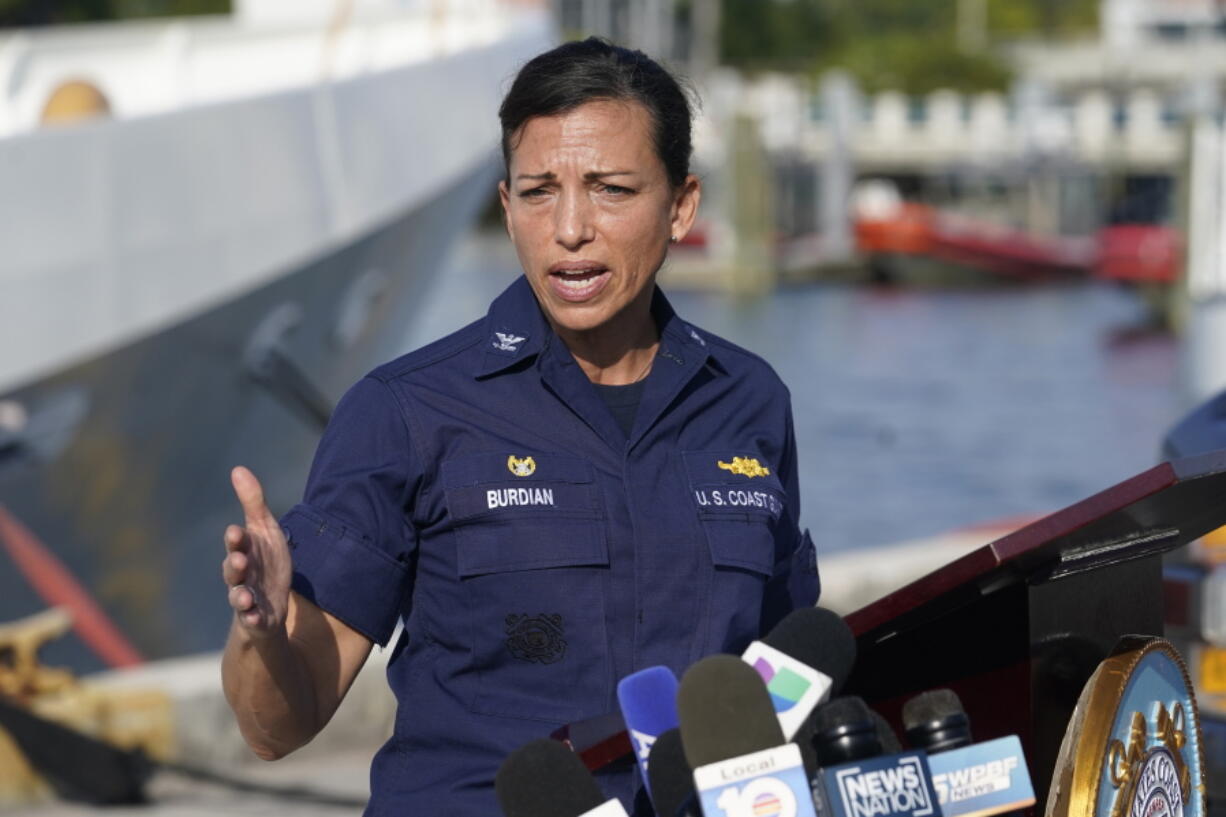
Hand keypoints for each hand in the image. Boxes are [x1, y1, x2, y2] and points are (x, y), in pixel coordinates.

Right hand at [223, 466, 291, 639]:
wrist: (271, 602)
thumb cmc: (266, 562)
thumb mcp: (265, 531)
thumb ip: (252, 502)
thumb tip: (238, 469)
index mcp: (244, 552)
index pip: (237, 544)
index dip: (236, 539)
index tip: (236, 532)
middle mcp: (241, 576)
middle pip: (233, 571)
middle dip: (235, 565)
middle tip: (239, 561)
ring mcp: (246, 598)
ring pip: (238, 597)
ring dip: (240, 596)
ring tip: (244, 597)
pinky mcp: (256, 618)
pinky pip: (252, 620)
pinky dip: (252, 619)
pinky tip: (255, 617)